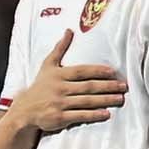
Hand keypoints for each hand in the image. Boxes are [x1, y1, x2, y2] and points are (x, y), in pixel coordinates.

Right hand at [0, 52, 131, 146]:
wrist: (25, 110)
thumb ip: (59, 49)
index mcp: (58, 74)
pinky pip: (80, 116)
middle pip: (88, 86)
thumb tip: (69, 30)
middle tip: (123, 86)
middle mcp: (59, 88)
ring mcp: (59, 103)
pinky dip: (94, 115)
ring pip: (86, 101)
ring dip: (105, 100)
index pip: (81, 71)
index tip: (113, 72)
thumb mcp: (47, 66)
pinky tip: (106, 114)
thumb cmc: (40, 86)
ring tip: (120, 98)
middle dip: (107, 86)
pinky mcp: (59, 118)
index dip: (97, 71)